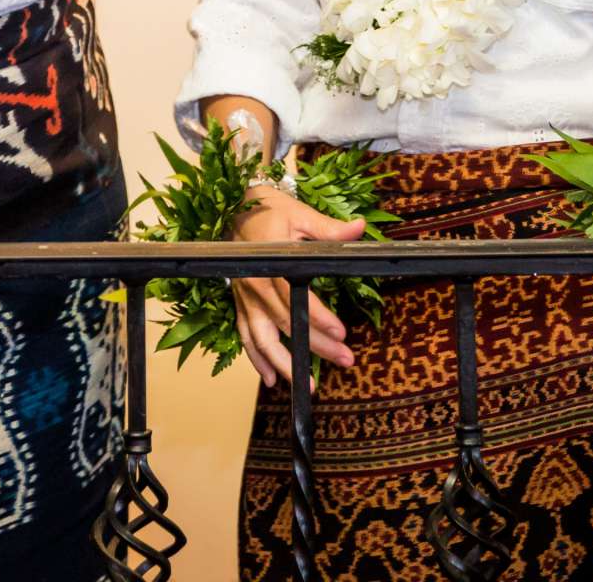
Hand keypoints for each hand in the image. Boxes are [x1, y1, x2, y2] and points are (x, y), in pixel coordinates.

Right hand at [230, 185, 365, 387]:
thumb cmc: (268, 210)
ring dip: (285, 364)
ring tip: (309, 385)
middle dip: (316, 345)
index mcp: (269, 261)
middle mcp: (255, 284)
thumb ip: (329, 229)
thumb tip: (359, 228)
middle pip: (285, 322)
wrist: (233, 208)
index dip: (317, 316)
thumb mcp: (300, 214)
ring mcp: (246, 297)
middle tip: (345, 359)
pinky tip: (272, 379)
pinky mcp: (241, 303)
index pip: (294, 294)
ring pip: (262, 338)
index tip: (340, 333)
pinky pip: (246, 336)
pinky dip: (257, 359)